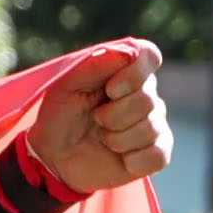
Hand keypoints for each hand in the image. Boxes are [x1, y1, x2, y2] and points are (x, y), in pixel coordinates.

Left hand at [26, 44, 171, 196]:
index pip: (148, 56)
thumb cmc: (60, 116)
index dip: (133, 74)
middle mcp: (146, 94)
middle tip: (95, 120)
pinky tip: (120, 159)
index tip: (110, 89)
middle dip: (113, 115)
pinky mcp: (156, 154)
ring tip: (102, 138)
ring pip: (150, 129)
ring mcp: (154, 124)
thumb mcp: (65, 86)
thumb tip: (128, 52)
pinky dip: (134, 160)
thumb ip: (93, 64)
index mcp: (127, 71)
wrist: (54, 158)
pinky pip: (158, 156)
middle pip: (147, 99)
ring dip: (117, 139)